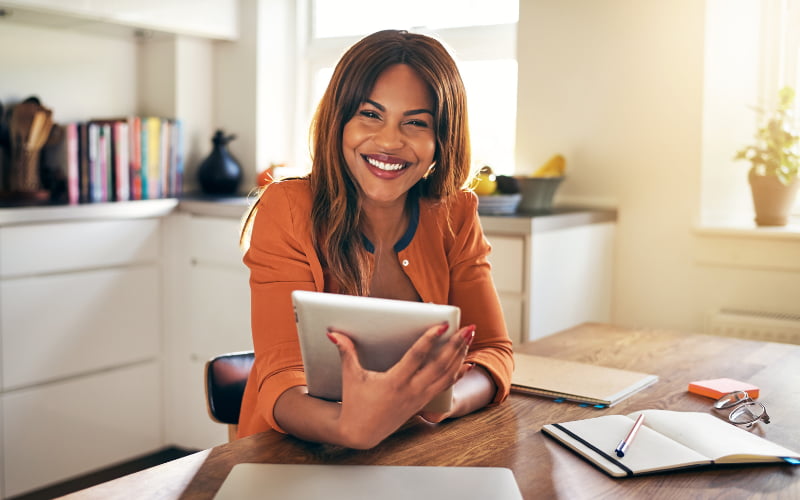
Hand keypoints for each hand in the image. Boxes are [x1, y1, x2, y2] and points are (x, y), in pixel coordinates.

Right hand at [327, 322, 475, 448]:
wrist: (360, 433)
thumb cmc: (355, 403)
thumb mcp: (351, 376)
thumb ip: (345, 351)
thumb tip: (333, 333)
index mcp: (394, 382)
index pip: (417, 357)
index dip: (430, 340)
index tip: (443, 325)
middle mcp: (411, 391)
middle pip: (440, 365)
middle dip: (456, 345)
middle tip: (468, 328)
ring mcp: (419, 398)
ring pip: (446, 376)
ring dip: (459, 356)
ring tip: (469, 338)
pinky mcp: (422, 403)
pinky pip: (444, 387)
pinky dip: (457, 374)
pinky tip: (466, 363)